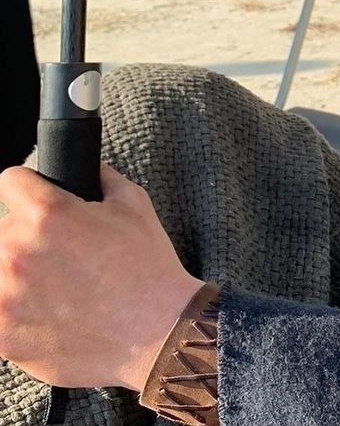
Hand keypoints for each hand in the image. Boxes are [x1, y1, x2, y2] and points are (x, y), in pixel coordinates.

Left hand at [0, 164, 203, 391]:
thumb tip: (85, 169)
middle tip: (62, 253)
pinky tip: (48, 310)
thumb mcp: (134, 204)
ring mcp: (4, 298)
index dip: (28, 187)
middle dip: (27, 236)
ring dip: (17, 274)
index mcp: (49, 214)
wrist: (158, 331)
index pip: (10, 182)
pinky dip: (15, 309)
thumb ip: (100, 178)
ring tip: (55, 285)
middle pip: (3, 230)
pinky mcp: (2, 336)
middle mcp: (19, 253)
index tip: (35, 198)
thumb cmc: (148, 268)